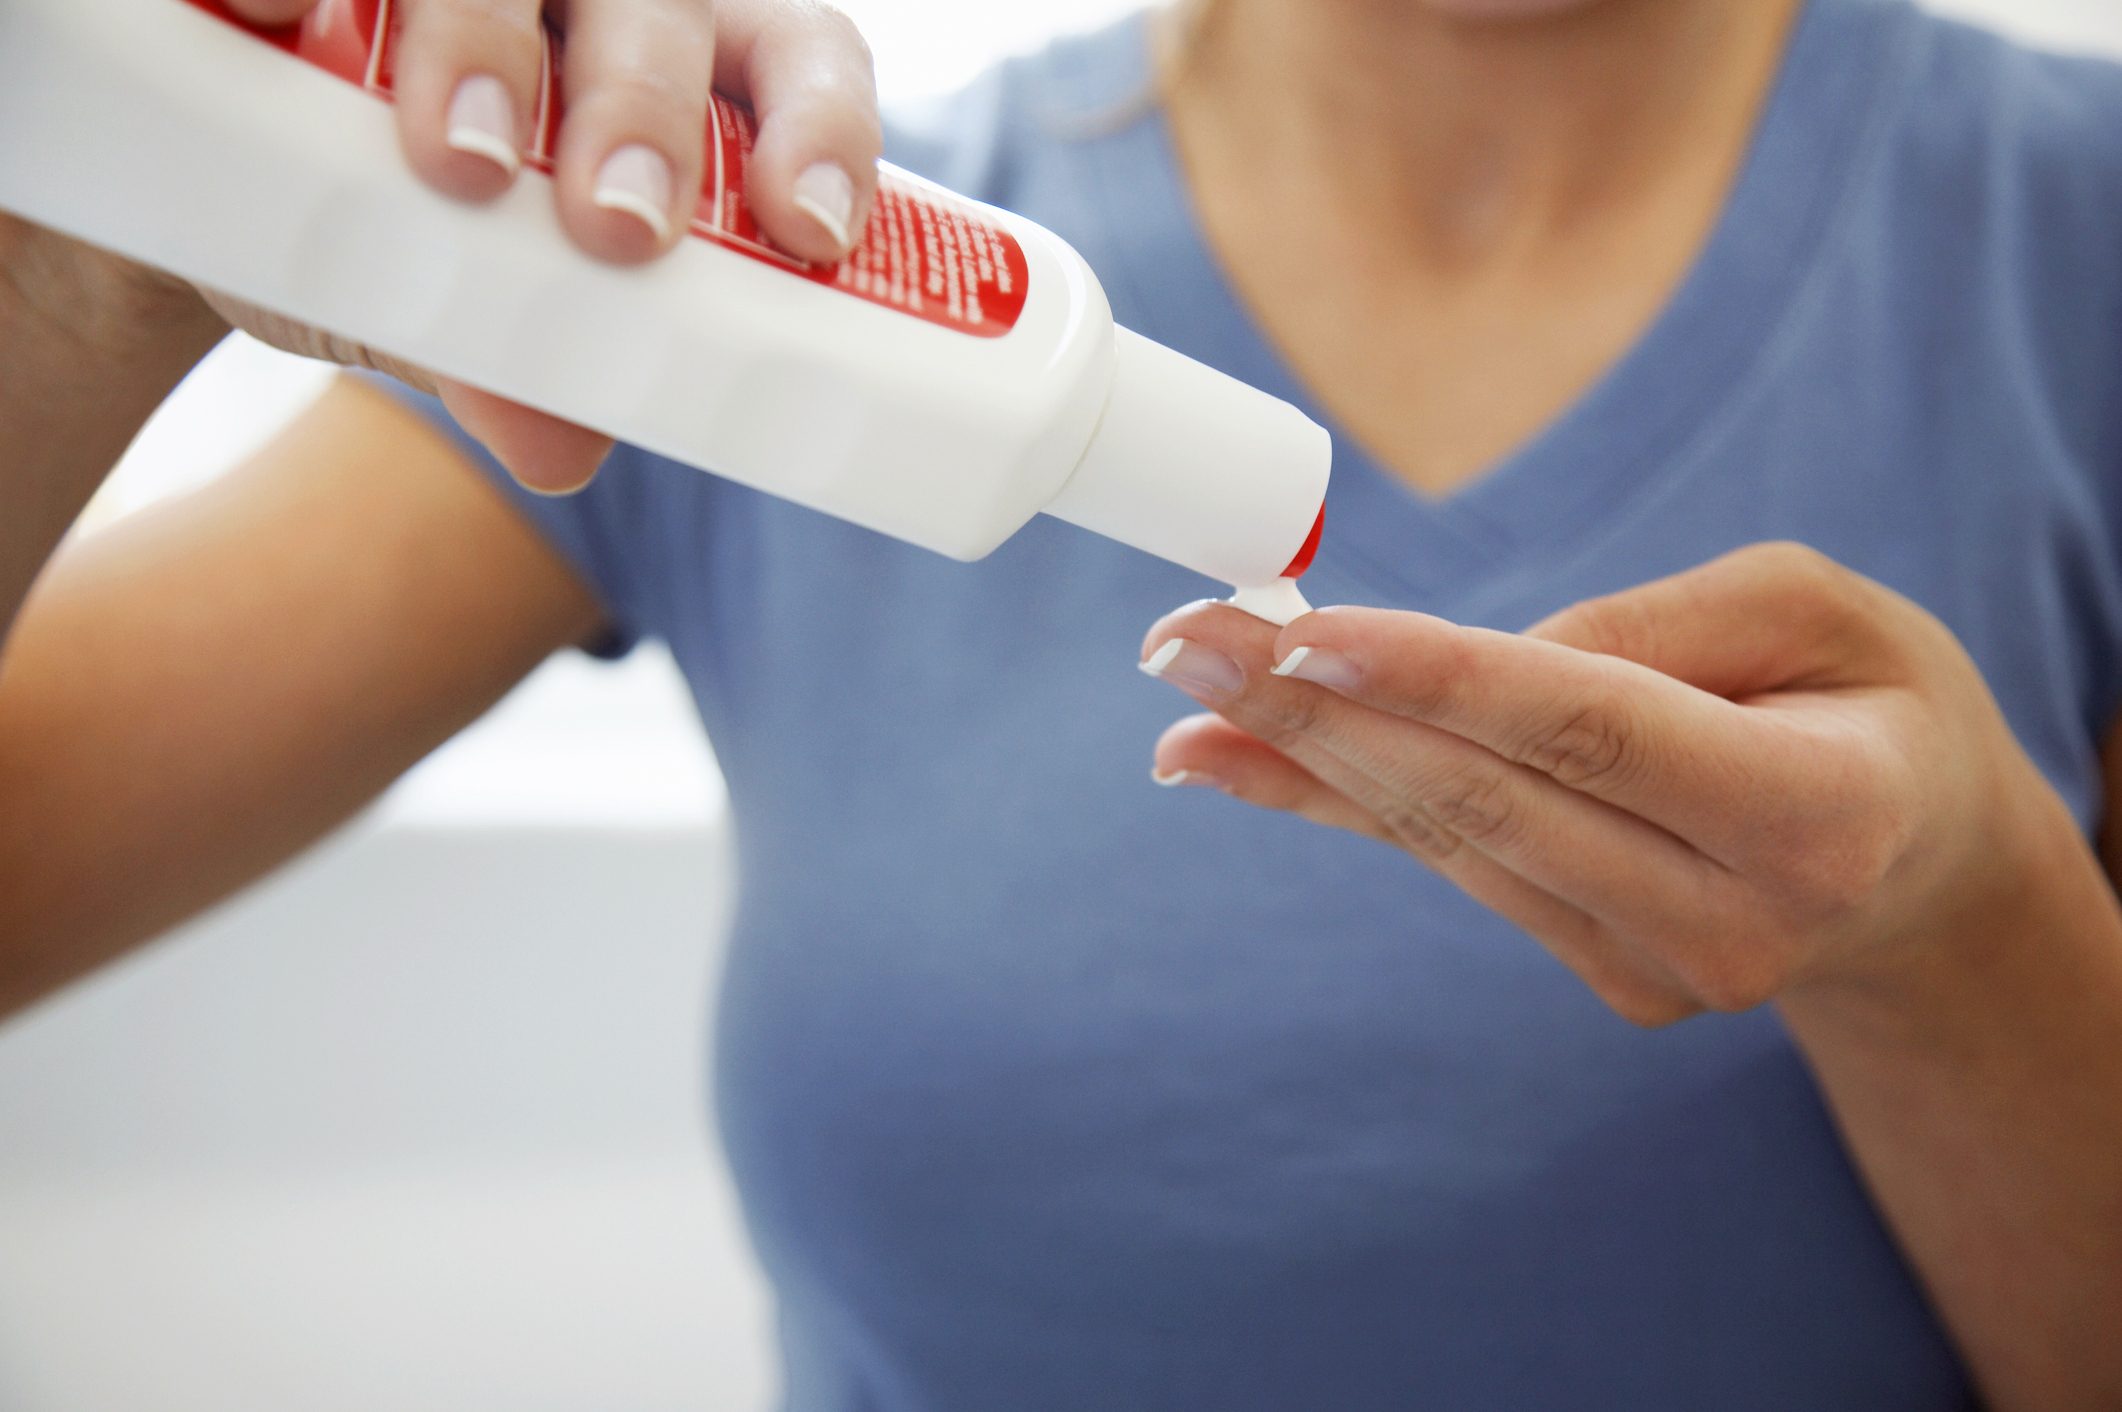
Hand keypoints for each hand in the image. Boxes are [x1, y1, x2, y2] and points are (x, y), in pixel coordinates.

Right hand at [0, 0, 882, 491]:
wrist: (240, 189)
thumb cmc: (423, 240)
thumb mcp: (476, 312)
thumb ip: (522, 365)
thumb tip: (558, 453)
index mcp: (688, 66)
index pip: (799, 61)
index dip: (822, 133)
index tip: (811, 232)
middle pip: (655, 17)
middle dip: (644, 118)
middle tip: (619, 230)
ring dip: (483, 49)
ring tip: (461, 163)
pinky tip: (283, 19)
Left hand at [1139, 542, 2076, 1024]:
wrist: (1917, 865)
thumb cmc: (1876, 704)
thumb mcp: (1825, 611)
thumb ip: (1668, 622)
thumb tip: (1483, 663)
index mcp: (1815, 813)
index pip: (1593, 732)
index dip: (1441, 682)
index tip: (1304, 634)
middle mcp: (1733, 918)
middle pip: (1490, 797)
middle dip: (1320, 711)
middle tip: (1185, 639)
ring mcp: (1662, 970)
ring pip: (1451, 836)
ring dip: (1301, 757)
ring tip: (1180, 683)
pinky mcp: (1606, 978)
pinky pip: (1455, 862)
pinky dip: (1341, 801)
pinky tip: (1232, 756)